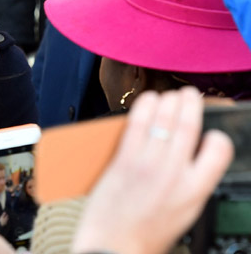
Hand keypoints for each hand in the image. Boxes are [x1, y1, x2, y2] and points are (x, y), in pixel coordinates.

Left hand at [72, 87, 233, 253]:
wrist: (114, 246)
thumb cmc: (146, 234)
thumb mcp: (184, 212)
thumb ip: (190, 184)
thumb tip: (191, 160)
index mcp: (195, 191)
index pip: (219, 150)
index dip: (216, 136)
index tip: (210, 131)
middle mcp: (174, 174)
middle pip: (189, 126)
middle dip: (191, 103)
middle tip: (190, 95)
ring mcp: (148, 164)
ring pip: (164, 120)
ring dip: (169, 100)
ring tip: (170, 95)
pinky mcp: (123, 160)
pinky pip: (137, 125)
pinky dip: (145, 107)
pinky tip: (148, 99)